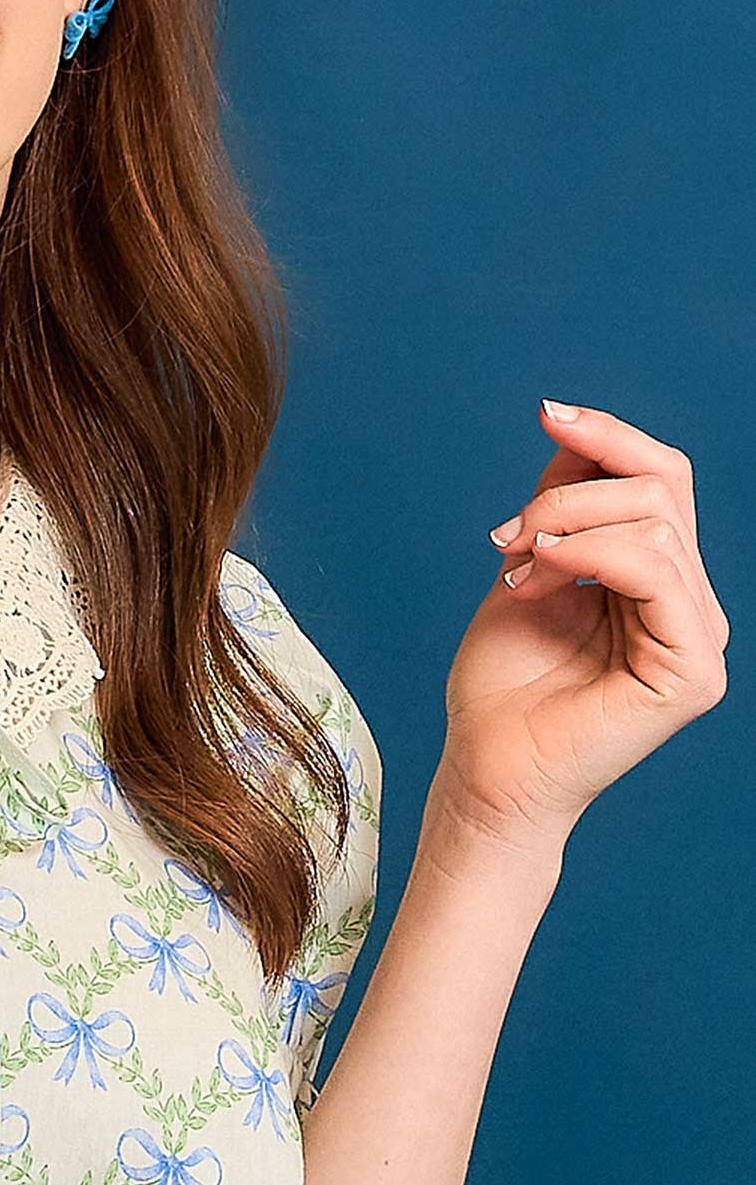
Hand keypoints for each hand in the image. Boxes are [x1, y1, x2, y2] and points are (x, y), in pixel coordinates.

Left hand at [434, 399, 728, 852]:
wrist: (485, 771)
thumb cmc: (501, 688)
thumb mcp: (527, 568)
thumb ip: (561, 506)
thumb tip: (573, 429)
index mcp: (659, 583)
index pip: (662, 480)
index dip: (609, 436)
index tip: (547, 413)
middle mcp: (689, 606)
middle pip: (665, 487)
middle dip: (575, 488)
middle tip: (508, 534)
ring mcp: (699, 639)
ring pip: (657, 522)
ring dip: (567, 524)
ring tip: (515, 564)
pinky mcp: (692, 671)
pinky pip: (656, 571)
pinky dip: (588, 553)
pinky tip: (539, 574)